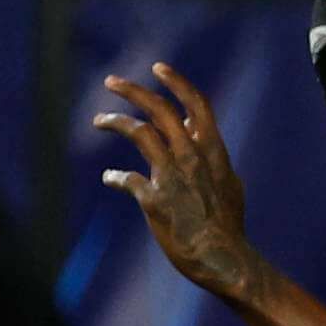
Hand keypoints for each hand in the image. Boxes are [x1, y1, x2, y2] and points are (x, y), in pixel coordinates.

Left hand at [93, 63, 268, 304]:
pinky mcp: (154, 200)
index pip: (197, 105)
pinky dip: (115, 177)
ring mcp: (173, 177)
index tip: (158, 68)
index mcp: (213, 151)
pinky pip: (126, 179)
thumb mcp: (227, 180)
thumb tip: (194, 127)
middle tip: (111, 81)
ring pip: (139, 133)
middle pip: (160, 110)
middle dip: (133, 91)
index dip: (177, 83)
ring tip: (98, 119)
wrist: (224, 258)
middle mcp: (192, 157)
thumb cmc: (226, 222)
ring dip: (115, 121)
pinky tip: (109, 178)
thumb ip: (210, 151)